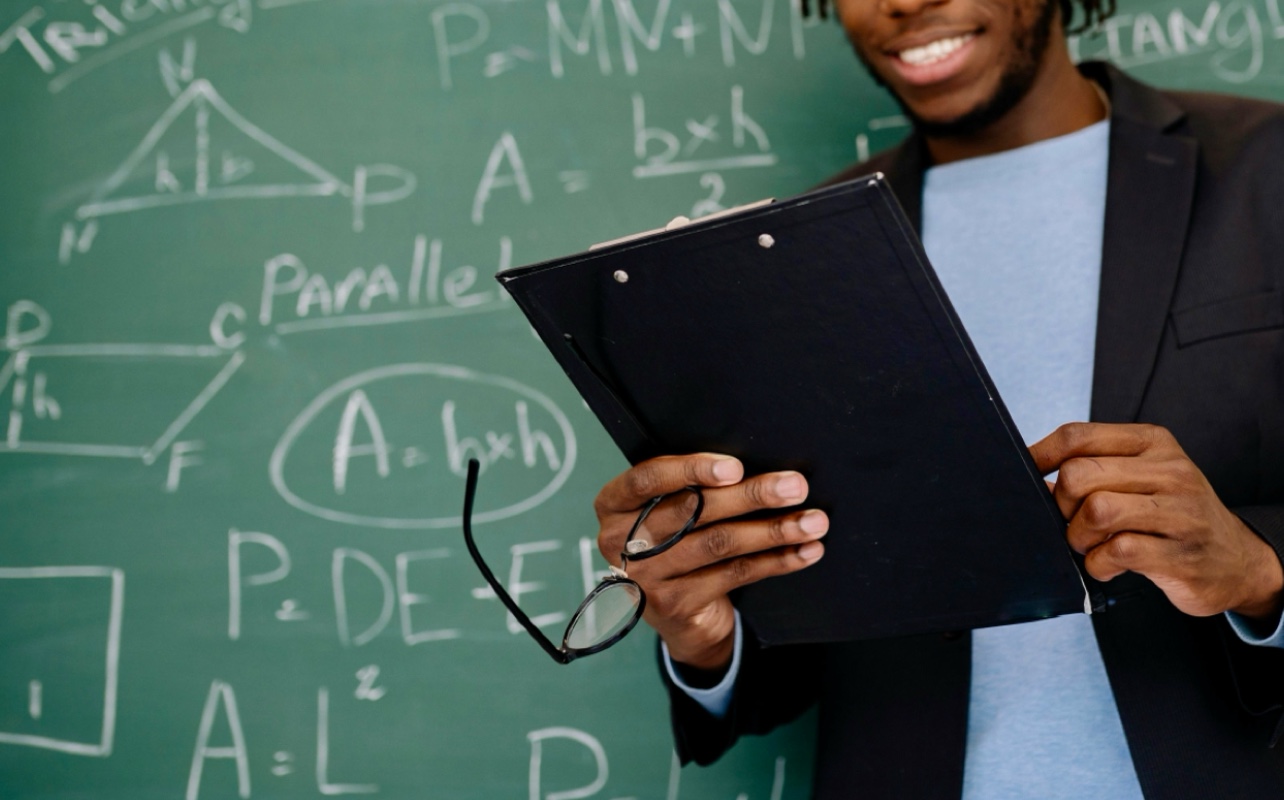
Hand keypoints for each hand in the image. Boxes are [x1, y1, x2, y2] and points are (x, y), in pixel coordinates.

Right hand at [594, 454, 827, 669]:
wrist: (678, 616)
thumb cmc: (676, 542)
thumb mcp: (668, 510)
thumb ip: (689, 487)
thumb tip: (752, 466)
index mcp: (613, 505)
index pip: (648, 478)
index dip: (691, 470)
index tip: (735, 467)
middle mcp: (619, 541)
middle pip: (692, 511)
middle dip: (751, 495)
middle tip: (794, 486)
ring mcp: (646, 577)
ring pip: (718, 544)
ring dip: (773, 530)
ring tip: (812, 521)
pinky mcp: (675, 605)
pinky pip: (734, 574)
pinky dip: (775, 561)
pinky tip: (804, 551)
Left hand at [1030, 423, 1283, 619]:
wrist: (1236, 559)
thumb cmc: (1172, 514)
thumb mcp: (1143, 476)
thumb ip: (1095, 467)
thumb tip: (1030, 474)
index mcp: (1152, 443)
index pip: (1077, 435)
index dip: (1039, 455)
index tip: (1027, 474)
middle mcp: (1170, 471)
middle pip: (1078, 475)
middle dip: (1060, 504)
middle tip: (1071, 522)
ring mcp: (1179, 512)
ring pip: (1096, 511)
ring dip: (1077, 536)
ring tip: (1089, 544)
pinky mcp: (1180, 554)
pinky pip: (1115, 552)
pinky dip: (1097, 564)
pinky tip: (1106, 564)